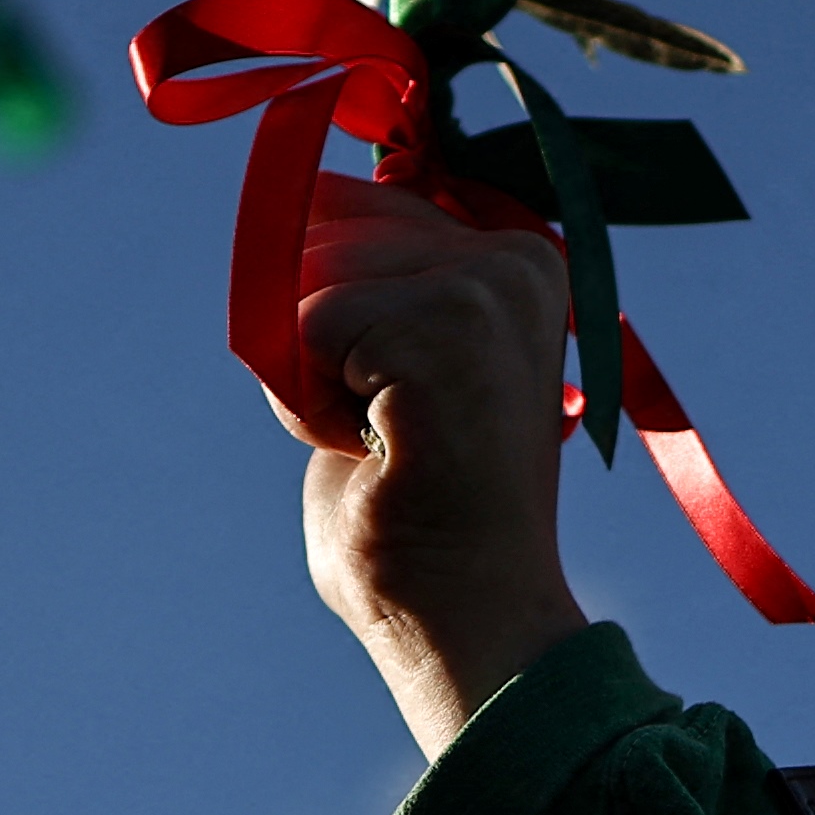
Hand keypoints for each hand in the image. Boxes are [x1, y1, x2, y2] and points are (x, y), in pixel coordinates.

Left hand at [281, 176, 588, 756]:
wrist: (466, 620)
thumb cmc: (420, 518)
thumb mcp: (388, 364)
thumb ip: (371, 284)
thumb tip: (313, 193)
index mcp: (514, 261)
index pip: (349, 203)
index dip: (332, 310)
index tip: (397, 399)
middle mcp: (514, 258)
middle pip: (318, 229)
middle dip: (313, 338)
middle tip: (387, 429)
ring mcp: (488, 283)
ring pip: (305, 273)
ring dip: (307, 376)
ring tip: (384, 443)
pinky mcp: (448, 317)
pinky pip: (299, 325)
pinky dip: (306, 403)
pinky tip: (375, 452)